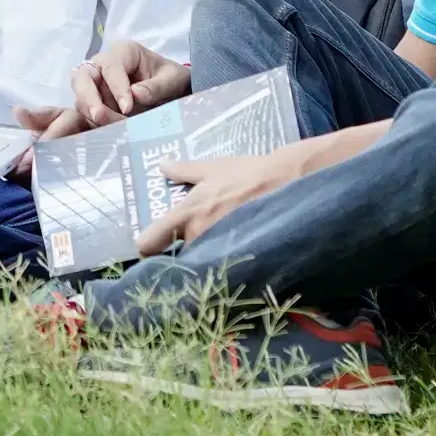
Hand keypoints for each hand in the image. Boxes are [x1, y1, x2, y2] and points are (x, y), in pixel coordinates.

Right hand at [23, 38, 190, 140]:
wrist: (173, 91)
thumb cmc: (172, 79)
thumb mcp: (173, 79)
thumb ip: (157, 86)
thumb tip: (135, 95)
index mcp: (123, 52)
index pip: (111, 66)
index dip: (117, 86)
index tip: (129, 108)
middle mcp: (103, 67)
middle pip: (83, 76)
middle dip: (88, 96)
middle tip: (99, 115)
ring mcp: (96, 86)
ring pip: (78, 95)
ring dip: (87, 111)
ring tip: (104, 126)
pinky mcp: (94, 105)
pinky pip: (82, 112)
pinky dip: (82, 122)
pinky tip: (84, 134)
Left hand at [137, 138, 320, 254]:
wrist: (289, 184)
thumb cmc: (248, 174)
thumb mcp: (213, 168)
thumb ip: (184, 170)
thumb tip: (162, 165)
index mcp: (186, 214)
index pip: (150, 242)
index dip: (146, 247)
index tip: (150, 248)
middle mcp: (198, 236)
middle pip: (178, 258)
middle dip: (182, 255)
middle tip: (192, 246)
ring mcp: (220, 251)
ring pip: (201, 264)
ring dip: (204, 261)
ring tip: (215, 252)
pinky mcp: (241, 260)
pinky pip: (224, 270)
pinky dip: (225, 268)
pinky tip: (231, 261)